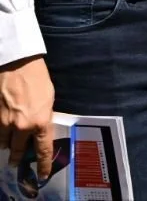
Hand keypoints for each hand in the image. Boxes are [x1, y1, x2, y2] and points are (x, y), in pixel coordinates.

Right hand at [1, 56, 54, 179]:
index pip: (42, 150)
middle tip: (17, 163)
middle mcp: (22, 127)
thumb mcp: (49, 100)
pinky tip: (3, 132)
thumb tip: (41, 128)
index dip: (43, 165)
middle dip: (18, 158)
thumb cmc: (38, 79)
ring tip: (9, 145)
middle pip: (18, 150)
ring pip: (3, 143)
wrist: (18, 65)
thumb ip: (44, 117)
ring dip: (7, 145)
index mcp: (41, 122)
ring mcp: (5, 123)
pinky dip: (0, 134)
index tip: (42, 175)